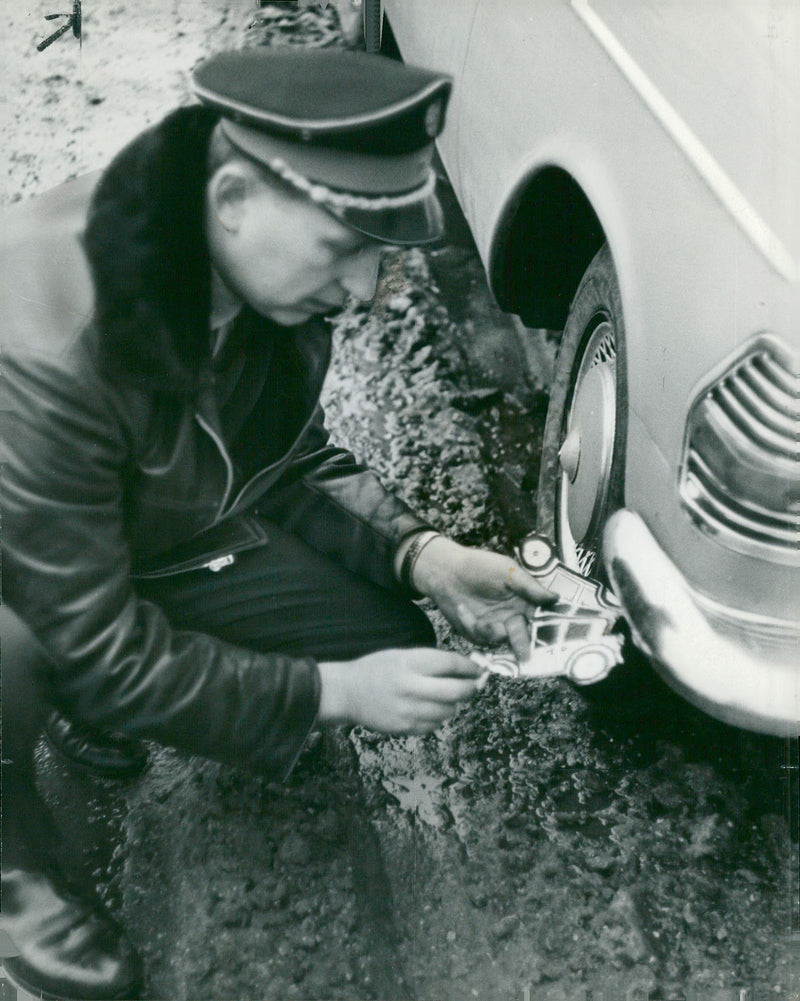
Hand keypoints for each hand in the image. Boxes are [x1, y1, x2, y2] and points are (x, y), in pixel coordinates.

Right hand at [317, 648, 484, 734]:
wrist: (348, 692)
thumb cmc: (378, 669)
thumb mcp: (402, 656)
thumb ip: (432, 662)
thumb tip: (465, 670)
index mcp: (409, 663)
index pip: (451, 663)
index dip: (470, 667)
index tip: (478, 669)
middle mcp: (410, 687)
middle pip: (457, 691)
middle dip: (471, 688)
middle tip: (473, 686)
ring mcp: (408, 710)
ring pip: (449, 711)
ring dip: (453, 704)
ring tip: (444, 696)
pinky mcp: (405, 728)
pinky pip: (435, 725)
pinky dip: (438, 717)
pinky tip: (427, 708)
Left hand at [411, 536, 556, 660]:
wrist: (446, 573)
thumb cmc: (480, 567)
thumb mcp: (508, 571)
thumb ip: (530, 587)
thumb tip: (556, 598)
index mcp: (525, 602)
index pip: (541, 619)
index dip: (547, 630)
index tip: (551, 639)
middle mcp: (513, 617)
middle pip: (524, 637)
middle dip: (522, 646)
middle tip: (524, 655)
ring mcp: (496, 627)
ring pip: (501, 641)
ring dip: (489, 631)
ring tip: (467, 609)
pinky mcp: (479, 634)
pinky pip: (481, 639)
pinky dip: (471, 625)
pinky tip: (461, 608)